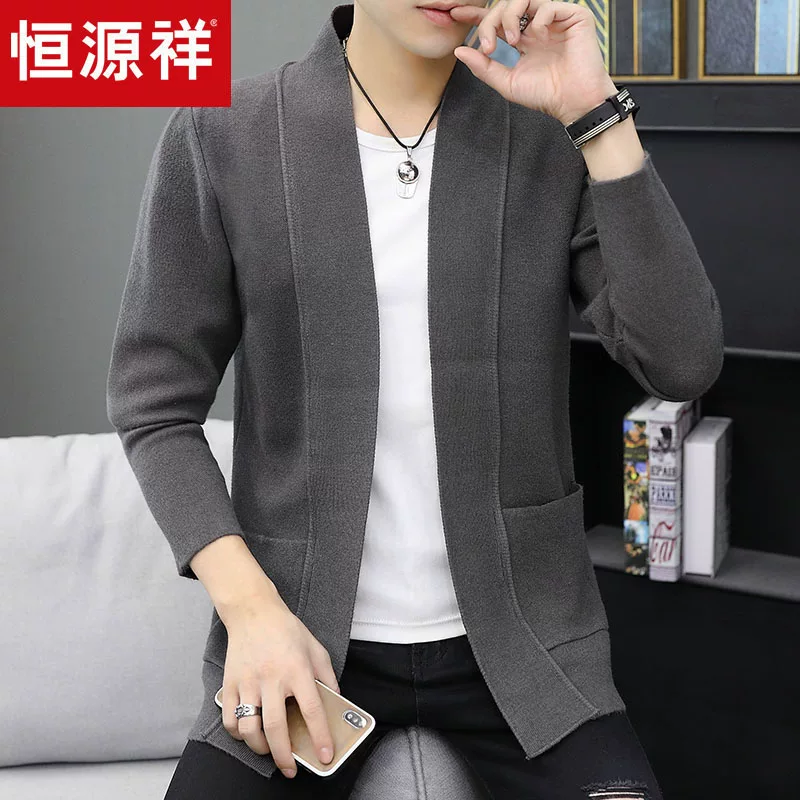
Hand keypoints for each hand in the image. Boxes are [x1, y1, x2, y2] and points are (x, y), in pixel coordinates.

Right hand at [219, 597, 340, 779]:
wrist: (253, 611)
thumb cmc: (286, 629)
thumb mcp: (315, 647)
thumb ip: (327, 675)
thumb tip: (335, 700)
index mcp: (297, 669)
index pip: (312, 710)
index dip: (321, 737)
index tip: (325, 756)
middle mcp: (272, 678)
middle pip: (277, 728)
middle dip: (285, 756)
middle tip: (291, 769)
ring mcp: (249, 682)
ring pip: (250, 728)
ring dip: (260, 748)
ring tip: (270, 750)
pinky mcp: (231, 683)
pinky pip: (230, 719)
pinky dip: (237, 734)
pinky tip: (248, 734)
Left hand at [449, 0, 618, 125]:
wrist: (573, 102)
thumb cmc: (545, 95)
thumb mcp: (507, 83)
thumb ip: (484, 67)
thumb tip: (460, 51)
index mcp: (523, 40)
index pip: (497, 21)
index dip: (477, 16)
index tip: (456, 14)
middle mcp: (537, 27)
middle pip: (505, 7)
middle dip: (490, 22)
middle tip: (488, 46)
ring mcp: (554, 20)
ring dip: (509, 17)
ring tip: (511, 40)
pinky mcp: (574, 17)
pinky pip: (548, 5)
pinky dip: (538, 20)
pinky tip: (538, 37)